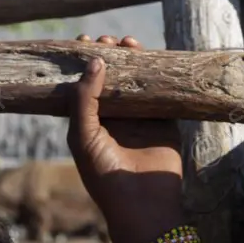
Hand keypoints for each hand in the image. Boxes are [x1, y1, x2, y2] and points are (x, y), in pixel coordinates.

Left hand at [67, 35, 184, 242]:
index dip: (81, 64)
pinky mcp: (163, 120)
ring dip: (133, 60)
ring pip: (136, 80)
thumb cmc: (103, 174)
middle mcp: (112, 119)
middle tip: (106, 40)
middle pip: (110, 78)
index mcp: (88, 123)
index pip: (82, 87)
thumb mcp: (82, 136)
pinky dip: (159, 72)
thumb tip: (96, 60)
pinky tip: (153, 56)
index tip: (80, 42)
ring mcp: (138, 118)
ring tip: (127, 42)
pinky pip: (161, 90)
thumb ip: (84, 100)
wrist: (141, 202)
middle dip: (108, 56)